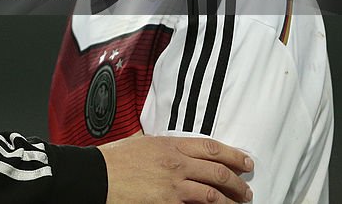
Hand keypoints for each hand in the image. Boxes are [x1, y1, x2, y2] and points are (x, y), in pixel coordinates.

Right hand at [98, 134, 252, 203]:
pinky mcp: (168, 202)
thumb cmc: (113, 160)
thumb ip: (161, 147)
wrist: (96, 176)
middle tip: (246, 190)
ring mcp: (174, 184)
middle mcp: (176, 163)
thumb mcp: (140, 143)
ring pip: (214, 193)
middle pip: (218, 171)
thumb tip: (174, 151)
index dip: (233, 155)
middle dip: (238, 182)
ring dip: (231, 200)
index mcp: (169, 144)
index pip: (210, 147)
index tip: (245, 161)